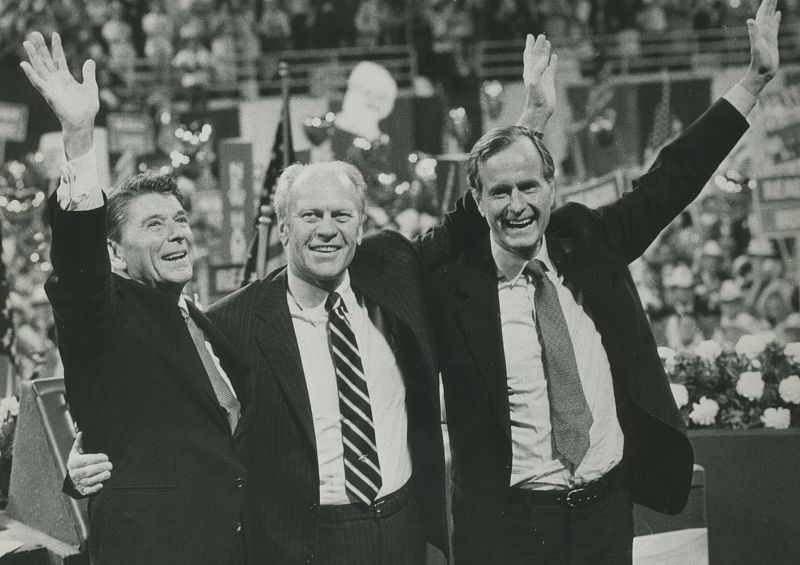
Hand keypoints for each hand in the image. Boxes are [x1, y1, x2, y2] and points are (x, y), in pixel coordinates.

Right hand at [20, 32, 97, 156]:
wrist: (83, 121)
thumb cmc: (87, 107)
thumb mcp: (91, 87)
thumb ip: (88, 74)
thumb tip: (90, 61)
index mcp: (65, 77)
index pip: (59, 58)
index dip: (57, 46)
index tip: (55, 34)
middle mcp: (56, 80)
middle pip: (46, 59)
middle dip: (41, 47)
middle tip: (34, 33)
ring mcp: (51, 86)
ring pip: (39, 67)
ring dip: (32, 55)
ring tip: (27, 42)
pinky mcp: (48, 94)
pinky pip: (37, 82)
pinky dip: (30, 74)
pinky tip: (24, 64)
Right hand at [68, 432, 111, 496]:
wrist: (75, 474)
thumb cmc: (79, 459)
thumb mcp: (78, 450)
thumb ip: (80, 442)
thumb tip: (81, 433)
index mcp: (73, 462)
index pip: (84, 461)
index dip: (96, 459)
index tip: (106, 457)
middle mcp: (74, 473)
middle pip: (87, 472)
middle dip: (100, 468)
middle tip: (110, 465)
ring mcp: (78, 482)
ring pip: (88, 481)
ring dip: (99, 478)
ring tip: (109, 473)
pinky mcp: (82, 490)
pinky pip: (87, 491)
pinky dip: (94, 489)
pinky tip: (101, 485)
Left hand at [517, 34, 557, 130]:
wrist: (539, 110)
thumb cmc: (534, 98)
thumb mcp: (534, 83)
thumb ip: (537, 71)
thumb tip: (543, 60)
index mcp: (529, 71)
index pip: (529, 55)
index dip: (529, 45)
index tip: (530, 36)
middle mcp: (535, 73)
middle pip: (537, 55)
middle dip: (538, 46)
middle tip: (541, 36)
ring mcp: (542, 77)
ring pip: (544, 61)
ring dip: (545, 51)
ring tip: (547, 42)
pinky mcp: (549, 82)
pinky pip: (551, 68)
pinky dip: (553, 62)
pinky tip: (554, 56)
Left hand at [744, 0, 781, 91]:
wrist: (761, 74)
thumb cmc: (760, 63)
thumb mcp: (758, 47)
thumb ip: (754, 33)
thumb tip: (750, 20)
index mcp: (760, 31)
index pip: (763, 13)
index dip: (766, 3)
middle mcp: (763, 31)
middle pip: (766, 13)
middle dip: (769, 2)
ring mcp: (767, 35)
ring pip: (770, 18)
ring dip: (772, 8)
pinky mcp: (772, 40)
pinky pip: (774, 26)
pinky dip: (776, 19)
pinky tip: (778, 14)